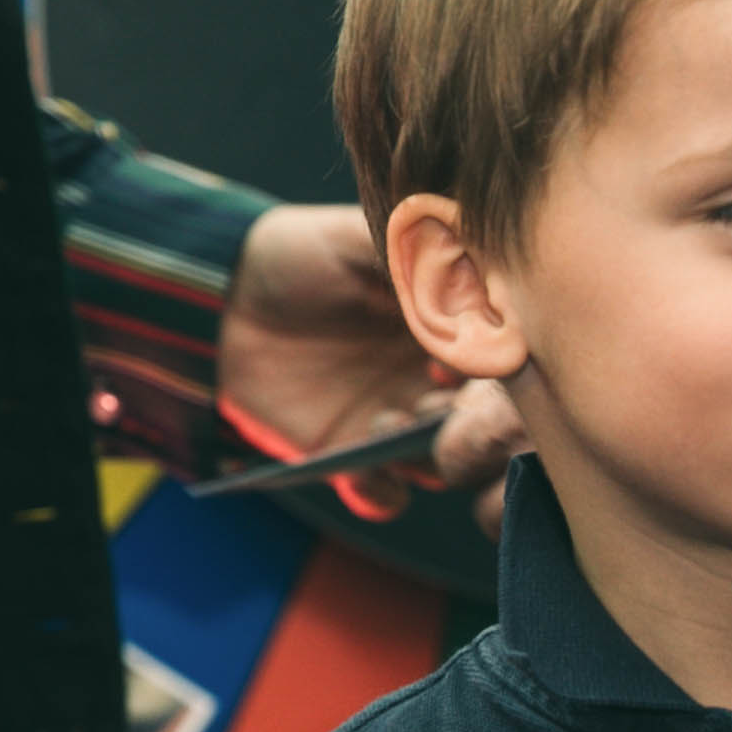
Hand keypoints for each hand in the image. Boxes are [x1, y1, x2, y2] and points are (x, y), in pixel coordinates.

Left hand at [218, 203, 533, 521]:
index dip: (501, 374)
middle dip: (474, 429)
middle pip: (489, 426)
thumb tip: (483, 272)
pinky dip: (378, 492)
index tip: (464, 364)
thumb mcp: (363, 235)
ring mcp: (398, 424)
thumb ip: (424, 253)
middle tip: (434, 408)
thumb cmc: (301, 254)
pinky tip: (356, 469)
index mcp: (454, 328)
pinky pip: (385, 496)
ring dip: (426, 458)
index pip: (509, 363)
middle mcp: (437, 382)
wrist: (222, 296)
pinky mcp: (352, 460)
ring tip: (384, 426)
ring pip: (445, 466)